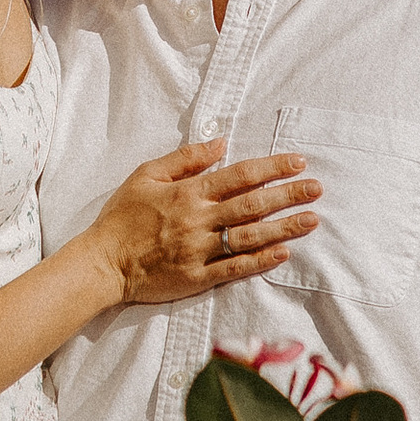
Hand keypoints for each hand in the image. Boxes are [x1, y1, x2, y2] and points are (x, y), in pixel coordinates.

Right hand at [93, 141, 320, 309]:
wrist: (102, 262)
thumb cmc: (123, 216)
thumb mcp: (146, 175)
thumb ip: (185, 158)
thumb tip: (221, 142)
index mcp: (188, 193)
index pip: (239, 176)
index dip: (272, 168)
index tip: (298, 162)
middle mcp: (199, 220)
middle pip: (252, 205)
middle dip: (288, 195)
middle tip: (317, 188)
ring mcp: (199, 251)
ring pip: (250, 236)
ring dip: (284, 227)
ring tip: (311, 219)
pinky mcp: (197, 278)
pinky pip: (235, 268)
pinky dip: (260, 261)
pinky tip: (284, 253)